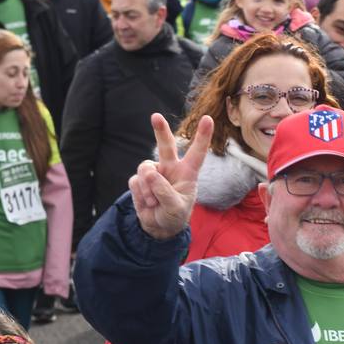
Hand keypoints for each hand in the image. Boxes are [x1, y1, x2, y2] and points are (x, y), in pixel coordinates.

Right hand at [129, 113, 212, 239]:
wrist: (158, 227)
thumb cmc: (174, 216)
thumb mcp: (175, 207)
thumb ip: (164, 191)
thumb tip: (149, 173)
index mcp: (187, 173)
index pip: (197, 152)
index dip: (203, 136)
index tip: (208, 119)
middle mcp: (171, 168)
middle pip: (165, 145)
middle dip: (160, 130)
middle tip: (155, 116)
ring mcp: (154, 173)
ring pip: (145, 168)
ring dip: (147, 188)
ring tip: (154, 202)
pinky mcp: (140, 180)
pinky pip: (135, 181)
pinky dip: (140, 193)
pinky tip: (147, 203)